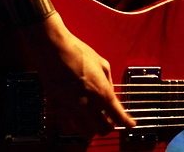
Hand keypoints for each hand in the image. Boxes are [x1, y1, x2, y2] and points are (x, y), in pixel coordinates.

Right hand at [21, 12, 135, 139]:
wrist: (53, 49)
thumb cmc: (77, 52)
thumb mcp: (102, 63)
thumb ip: (108, 81)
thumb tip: (110, 91)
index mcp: (101, 92)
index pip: (119, 117)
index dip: (127, 122)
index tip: (130, 123)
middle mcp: (87, 104)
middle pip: (104, 129)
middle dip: (110, 126)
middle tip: (111, 120)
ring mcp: (71, 108)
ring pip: (86, 133)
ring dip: (93, 129)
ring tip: (95, 120)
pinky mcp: (57, 108)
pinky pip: (67, 128)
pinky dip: (75, 127)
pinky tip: (78, 120)